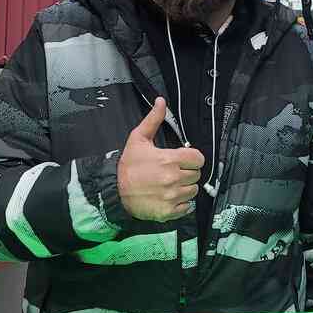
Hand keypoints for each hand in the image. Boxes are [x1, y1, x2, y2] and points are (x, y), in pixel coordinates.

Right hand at [117, 97, 203, 222]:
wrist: (114, 191)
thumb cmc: (128, 165)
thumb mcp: (138, 139)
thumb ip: (153, 120)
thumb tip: (161, 101)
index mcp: (170, 159)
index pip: (199, 159)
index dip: (192, 158)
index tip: (183, 159)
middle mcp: (173, 178)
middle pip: (197, 175)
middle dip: (187, 172)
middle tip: (174, 172)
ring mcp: (172, 196)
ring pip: (193, 191)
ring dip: (185, 187)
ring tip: (171, 184)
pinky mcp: (168, 211)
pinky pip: (187, 207)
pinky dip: (181, 204)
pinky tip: (170, 197)